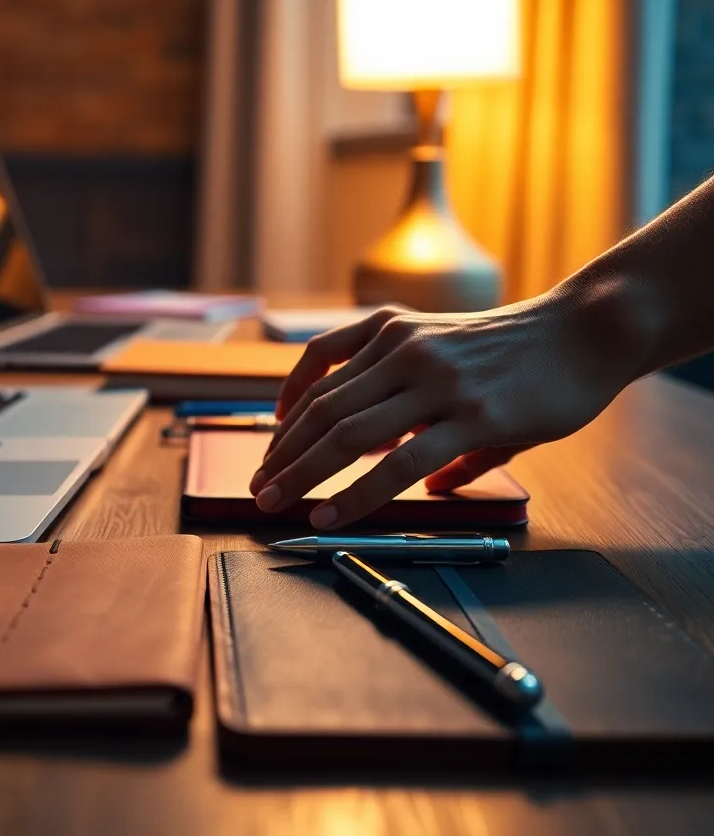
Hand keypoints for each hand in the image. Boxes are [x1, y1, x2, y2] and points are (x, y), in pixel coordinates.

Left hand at [249, 285, 644, 529]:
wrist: (585, 332)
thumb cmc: (519, 352)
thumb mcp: (454, 358)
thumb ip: (424, 410)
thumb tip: (433, 484)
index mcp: (390, 328)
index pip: (317, 366)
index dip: (285, 409)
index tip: (272, 443)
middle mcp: (403, 348)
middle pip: (323, 406)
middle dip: (282, 451)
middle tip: (258, 486)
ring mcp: (435, 381)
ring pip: (349, 434)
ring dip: (302, 474)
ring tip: (273, 502)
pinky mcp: (470, 416)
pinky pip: (399, 462)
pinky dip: (356, 493)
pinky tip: (331, 514)